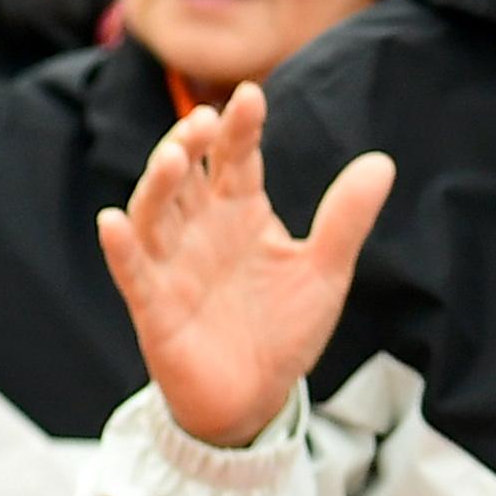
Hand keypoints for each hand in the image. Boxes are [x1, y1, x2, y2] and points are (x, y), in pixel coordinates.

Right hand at [95, 84, 395, 448]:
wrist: (257, 398)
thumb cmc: (283, 328)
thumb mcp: (324, 271)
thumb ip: (345, 219)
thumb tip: (382, 162)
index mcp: (240, 210)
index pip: (237, 158)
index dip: (241, 128)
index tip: (251, 97)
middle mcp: (200, 228)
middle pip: (187, 175)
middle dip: (190, 144)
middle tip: (204, 121)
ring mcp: (172, 265)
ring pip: (154, 213)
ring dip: (158, 183)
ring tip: (173, 157)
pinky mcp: (153, 307)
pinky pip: (132, 273)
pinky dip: (121, 248)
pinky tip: (113, 222)